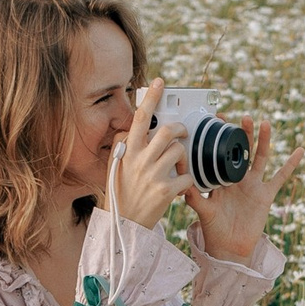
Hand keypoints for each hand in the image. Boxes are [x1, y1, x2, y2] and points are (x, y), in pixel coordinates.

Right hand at [102, 80, 186, 229]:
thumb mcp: (117, 165)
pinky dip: (187, 179)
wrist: (123, 223)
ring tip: (178, 164)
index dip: (151, 98)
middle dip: (179, 129)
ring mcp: (153, 174)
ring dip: (183, 155)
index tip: (160, 82)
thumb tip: (134, 126)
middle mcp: (139, 159)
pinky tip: (180, 185)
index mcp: (127, 150)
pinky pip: (186, 175)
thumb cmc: (121, 192)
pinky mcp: (165, 190)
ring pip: (179, 150)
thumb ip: (126, 145)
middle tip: (182, 133)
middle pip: (167, 131)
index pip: (139, 118)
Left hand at [186, 114, 304, 261]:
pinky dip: (290, 164)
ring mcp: (253, 185)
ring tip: (265, 123)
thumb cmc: (213, 230)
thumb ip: (195, 198)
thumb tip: (183, 184)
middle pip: (242, 151)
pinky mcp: (266, 195)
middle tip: (242, 118)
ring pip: (260, 158)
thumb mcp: (203, 212)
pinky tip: (299, 151)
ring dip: (264, 141)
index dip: (220, 137)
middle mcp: (237, 178)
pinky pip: (280, 177)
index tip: (218, 119)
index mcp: (220, 178)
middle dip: (243, 134)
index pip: (220, 153)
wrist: (230, 248)